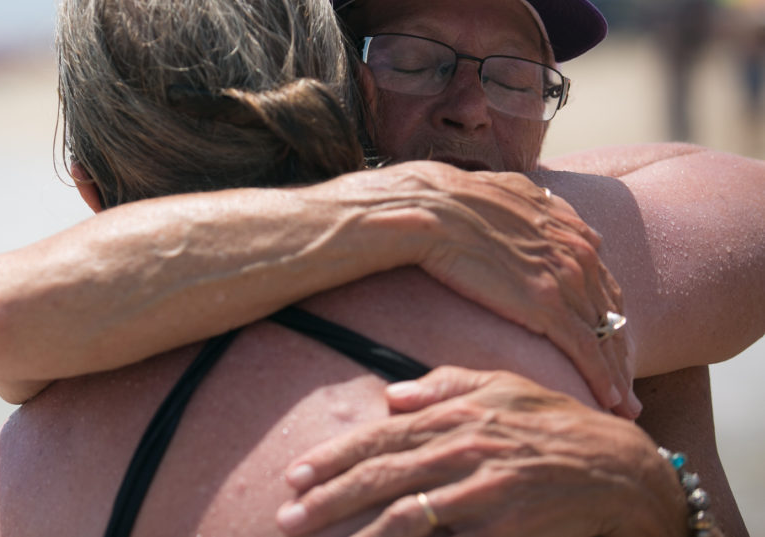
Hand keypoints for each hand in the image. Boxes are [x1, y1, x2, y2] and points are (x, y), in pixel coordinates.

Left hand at [275, 367, 684, 536]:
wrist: (620, 471)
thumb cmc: (557, 426)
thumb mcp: (504, 388)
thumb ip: (446, 386)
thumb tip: (392, 396)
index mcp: (457, 413)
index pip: (382, 436)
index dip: (334, 456)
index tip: (295, 473)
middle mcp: (462, 445)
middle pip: (381, 472)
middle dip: (327, 494)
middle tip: (286, 513)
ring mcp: (481, 485)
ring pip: (403, 508)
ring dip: (353, 524)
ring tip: (313, 535)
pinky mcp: (500, 519)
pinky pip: (441, 533)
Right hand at [383, 161, 637, 416]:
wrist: (433, 208)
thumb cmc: (452, 200)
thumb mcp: (507, 190)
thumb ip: (532, 205)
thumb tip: (537, 208)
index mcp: (569, 226)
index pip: (600, 279)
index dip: (605, 312)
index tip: (607, 338)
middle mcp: (579, 252)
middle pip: (611, 312)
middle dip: (621, 350)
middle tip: (628, 384)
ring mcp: (567, 280)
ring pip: (606, 336)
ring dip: (618, 374)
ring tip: (625, 406)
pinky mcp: (548, 307)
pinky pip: (587, 351)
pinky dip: (602, 379)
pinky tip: (609, 402)